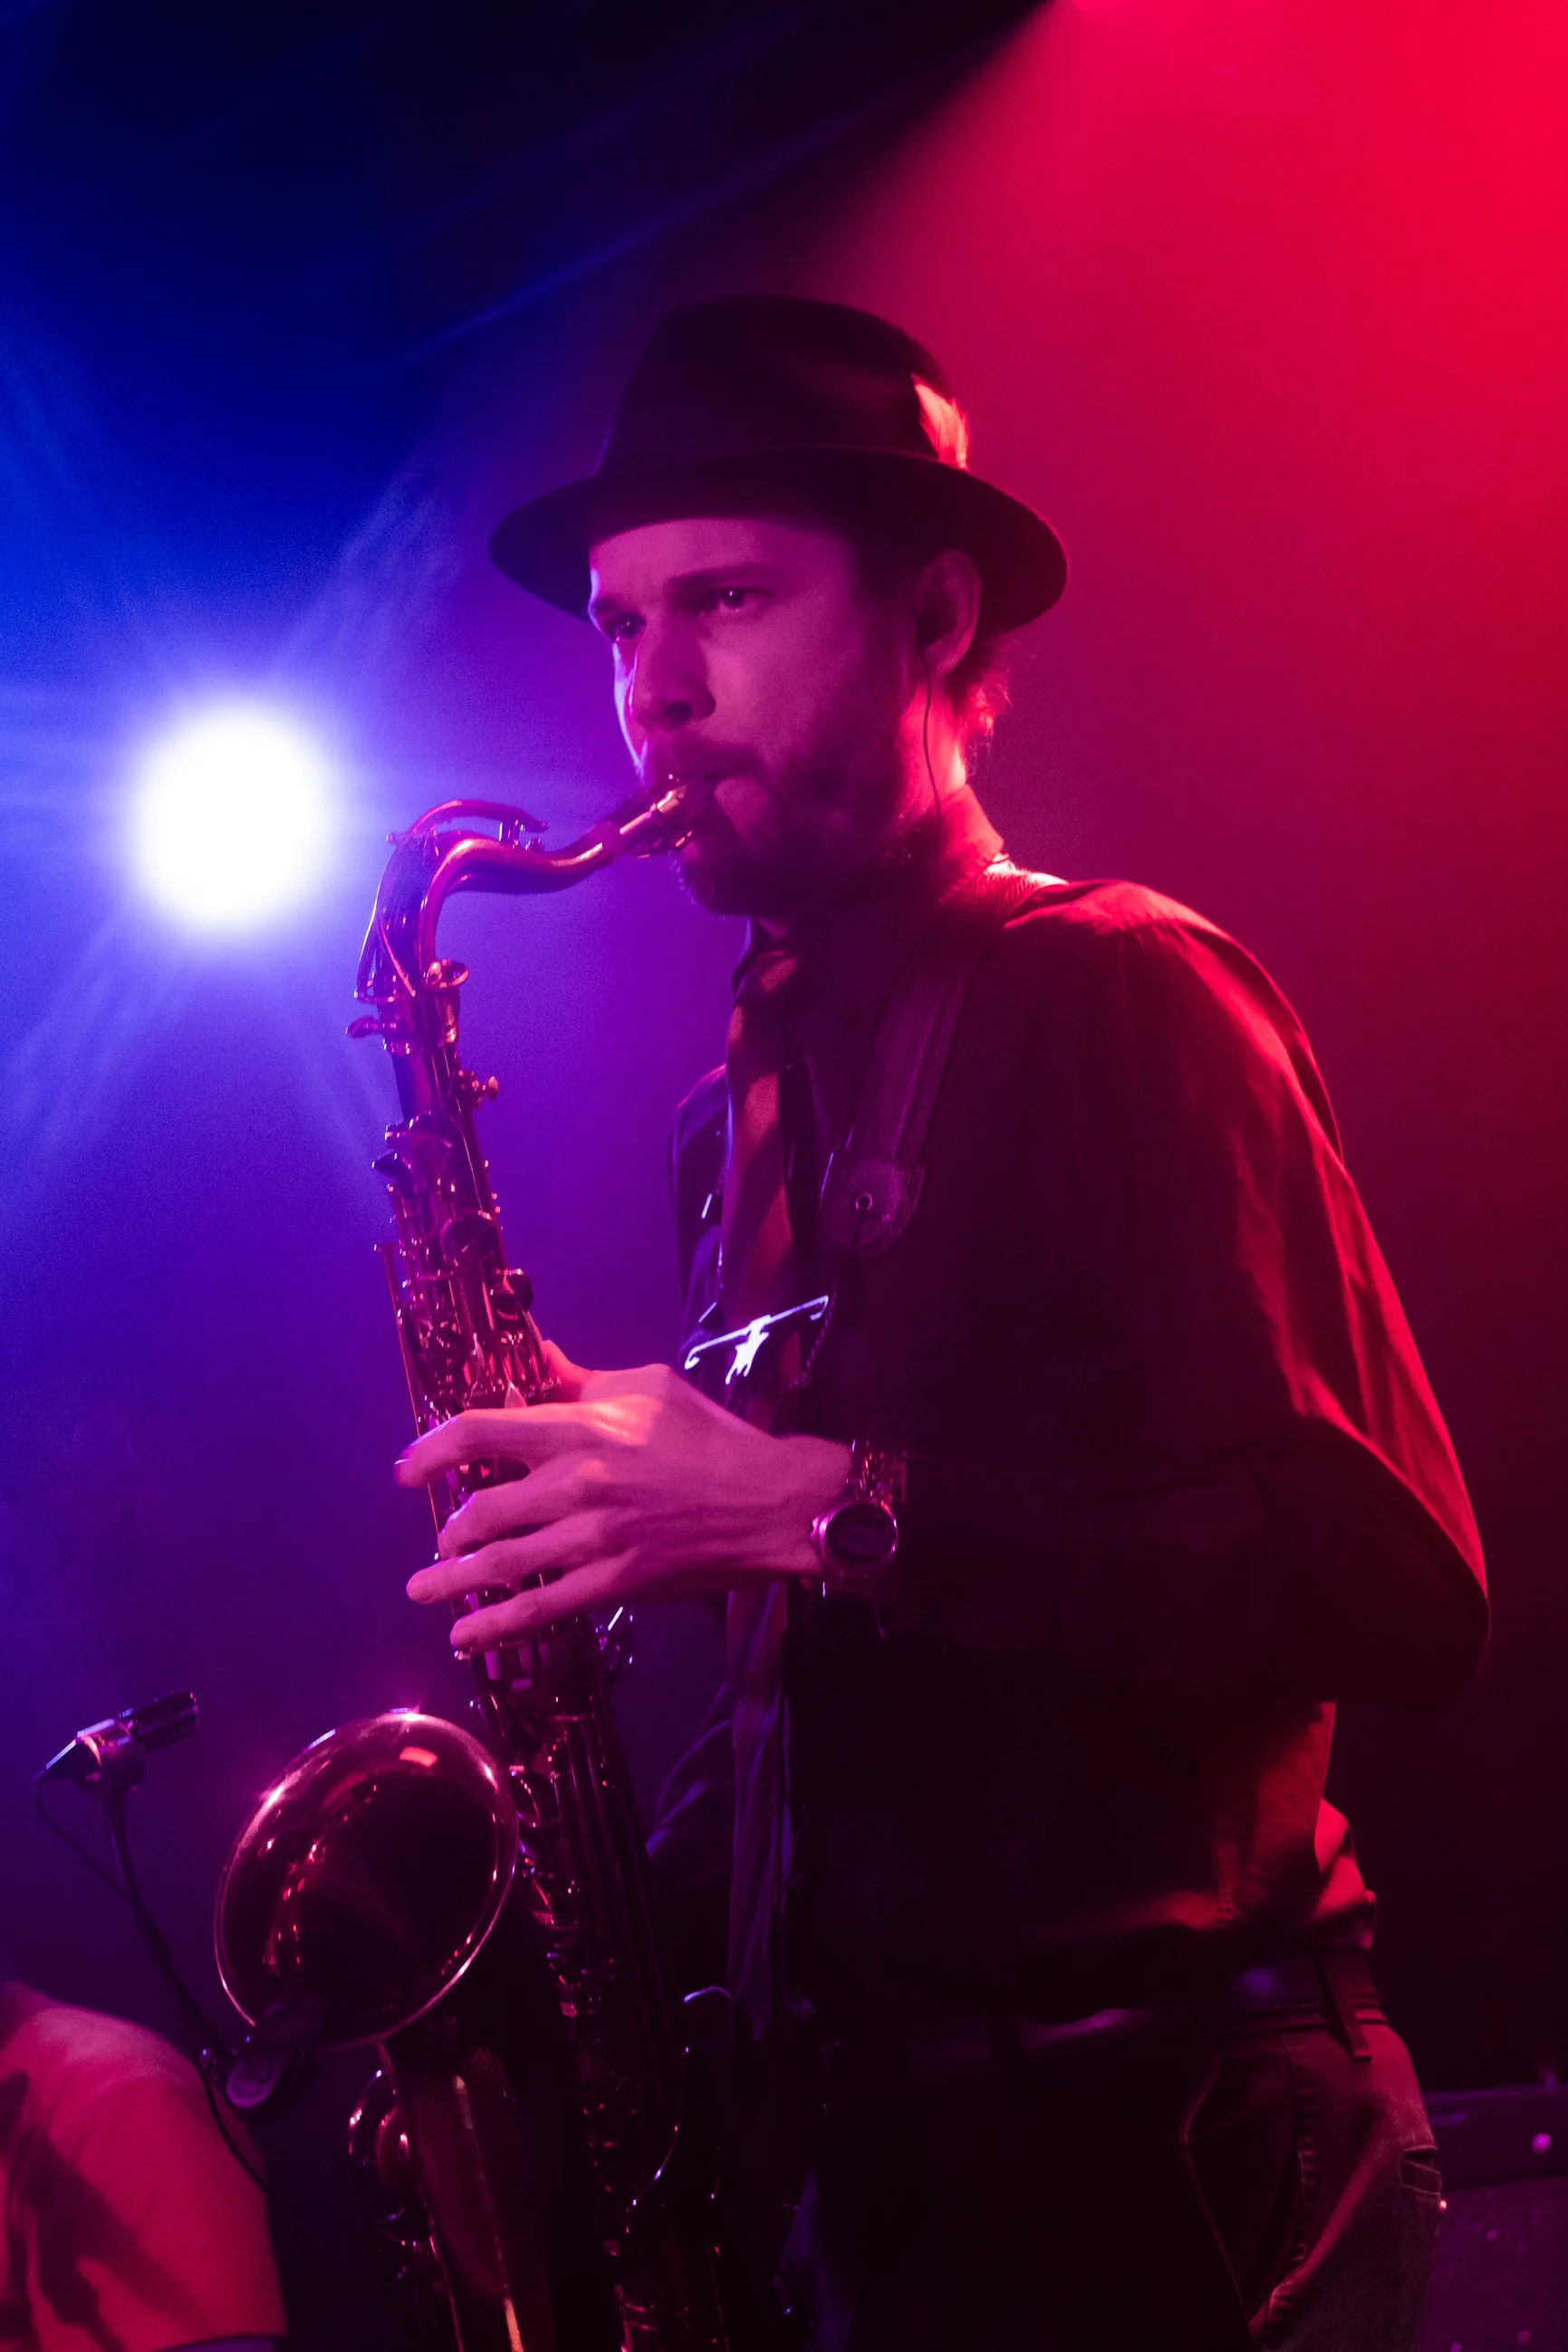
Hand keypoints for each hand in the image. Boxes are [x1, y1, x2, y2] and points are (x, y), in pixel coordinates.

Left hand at [399, 1344, 849, 1652]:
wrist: (770, 1502)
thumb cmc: (711, 1437)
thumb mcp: (648, 1387)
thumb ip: (583, 1378)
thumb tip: (540, 1356)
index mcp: (581, 1428)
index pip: (482, 1432)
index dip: (432, 1450)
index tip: (407, 1470)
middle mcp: (577, 1484)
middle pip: (483, 1510)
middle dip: (449, 1531)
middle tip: (439, 1542)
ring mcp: (593, 1539)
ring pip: (501, 1565)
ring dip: (452, 1583)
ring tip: (425, 1590)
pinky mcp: (613, 1582)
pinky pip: (540, 1609)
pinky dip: (496, 1625)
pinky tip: (467, 1634)